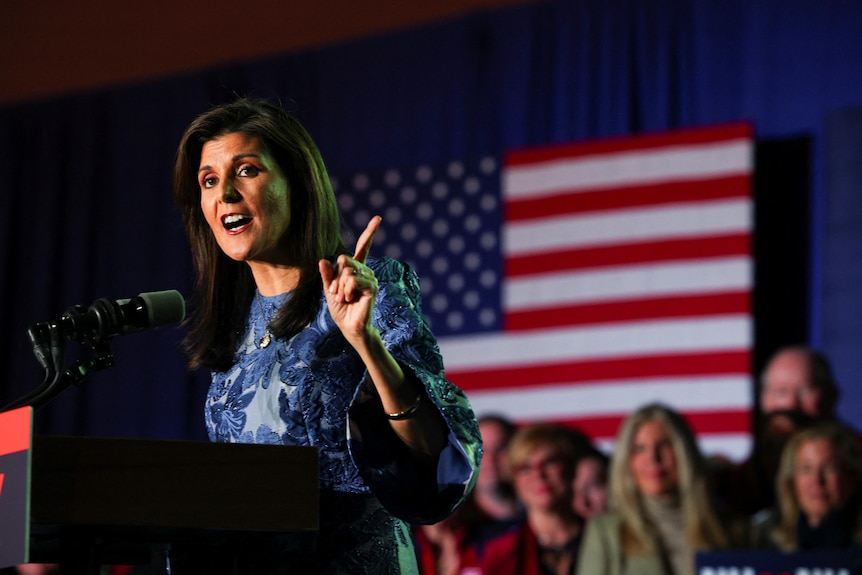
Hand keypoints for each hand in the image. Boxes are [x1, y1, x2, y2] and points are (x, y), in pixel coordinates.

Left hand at [318, 216, 381, 342]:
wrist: (348, 326)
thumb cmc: (340, 309)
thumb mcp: (329, 290)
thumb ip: (327, 275)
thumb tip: (323, 260)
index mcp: (355, 268)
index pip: (364, 246)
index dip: (370, 232)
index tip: (378, 218)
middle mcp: (365, 270)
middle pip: (346, 260)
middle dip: (336, 278)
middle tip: (336, 292)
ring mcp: (370, 278)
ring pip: (349, 271)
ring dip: (340, 286)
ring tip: (343, 297)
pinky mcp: (372, 287)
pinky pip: (354, 279)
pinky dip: (347, 289)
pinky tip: (349, 298)